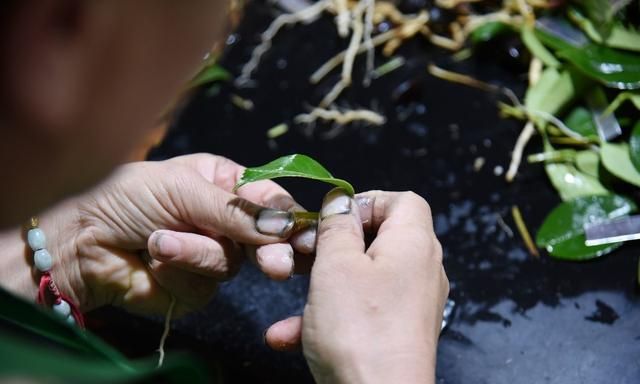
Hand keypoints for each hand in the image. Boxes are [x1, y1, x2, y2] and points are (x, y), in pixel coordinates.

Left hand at [28, 154, 313, 315]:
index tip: (304, 234)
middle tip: (277, 265)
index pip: (270, 200)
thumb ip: (235, 209)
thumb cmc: (125, 196)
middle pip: (265, 239)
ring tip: (158, 240)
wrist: (79, 241)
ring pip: (232, 263)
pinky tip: (153, 258)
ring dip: (195, 252)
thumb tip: (284, 225)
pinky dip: (178, 271)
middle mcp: (224, 220)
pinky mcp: (194, 287)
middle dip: (268, 250)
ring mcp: (211, 255)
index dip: (289, 217)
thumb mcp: (182, 188)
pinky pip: (205, 285)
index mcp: (224, 184)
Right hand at [265, 190, 448, 382]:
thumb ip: (337, 226)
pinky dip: (329, 317)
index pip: (403, 200)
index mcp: (414, 244)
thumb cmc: (360, 331)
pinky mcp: (398, 333)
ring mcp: (411, 305)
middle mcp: (421, 271)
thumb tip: (341, 201)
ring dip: (324, 285)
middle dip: (336, 245)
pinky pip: (362, 312)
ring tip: (293, 294)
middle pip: (380, 238)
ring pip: (363, 279)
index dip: (366, 200)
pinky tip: (287, 335)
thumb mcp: (336, 265)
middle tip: (307, 253)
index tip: (333, 217)